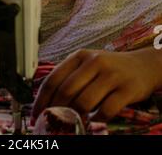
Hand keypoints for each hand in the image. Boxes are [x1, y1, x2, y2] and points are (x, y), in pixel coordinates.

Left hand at [32, 48, 161, 121]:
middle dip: (57, 110)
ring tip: (77, 121)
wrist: (142, 66)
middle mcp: (94, 61)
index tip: (36, 114)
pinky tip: (96, 119)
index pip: (53, 78)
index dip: (42, 99)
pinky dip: (97, 120)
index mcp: (80, 55)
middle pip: (66, 91)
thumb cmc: (109, 68)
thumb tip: (46, 101)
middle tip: (56, 122)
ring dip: (78, 116)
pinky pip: (105, 111)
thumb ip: (70, 76)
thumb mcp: (88, 64)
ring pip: (84, 102)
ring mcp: (111, 75)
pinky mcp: (126, 89)